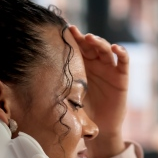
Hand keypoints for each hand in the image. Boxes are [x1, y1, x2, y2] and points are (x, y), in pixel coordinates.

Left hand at [68, 25, 127, 157]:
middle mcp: (96, 63)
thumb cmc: (83, 111)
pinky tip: (116, 48)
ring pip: (106, 49)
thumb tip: (33, 81)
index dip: (72, 38)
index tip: (63, 31)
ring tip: (91, 39)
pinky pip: (124, 61)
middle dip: (84, 38)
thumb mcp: (69, 96)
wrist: (100, 126)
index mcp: (82, 65)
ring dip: (99, 42)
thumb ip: (59, 87)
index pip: (78, 47)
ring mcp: (109, 68)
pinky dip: (121, 53)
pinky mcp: (121, 76)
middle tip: (76, 33)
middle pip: (91, 45)